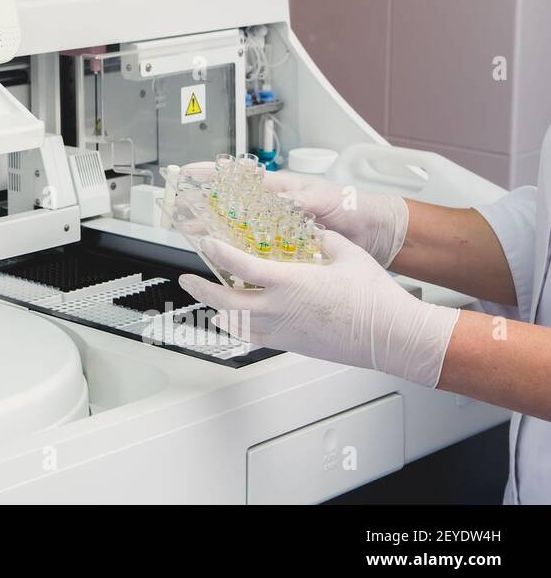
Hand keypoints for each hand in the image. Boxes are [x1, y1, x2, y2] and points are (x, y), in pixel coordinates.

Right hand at [178, 163, 408, 267]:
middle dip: (203, 208)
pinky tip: (226, 267)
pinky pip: (257, 259)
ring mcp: (279, 235)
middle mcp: (275, 212)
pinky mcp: (287, 256)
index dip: (212, 174)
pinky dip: (241, 262)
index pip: (239, 179)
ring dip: (216, 237)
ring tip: (194, 238)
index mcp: (281, 191)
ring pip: (239, 235)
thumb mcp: (325, 199)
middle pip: (230, 209)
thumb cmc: (354, 207)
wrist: (380, 235)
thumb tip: (282, 201)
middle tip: (180, 210)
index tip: (187, 174)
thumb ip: (301, 200)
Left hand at [178, 232, 458, 387]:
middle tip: (186, 279)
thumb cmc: (374, 299)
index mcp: (289, 282)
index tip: (206, 244)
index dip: (218, 253)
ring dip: (217, 310)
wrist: (391, 336)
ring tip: (206, 299)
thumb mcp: (347, 254)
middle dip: (200, 289)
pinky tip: (234, 323)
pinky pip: (254, 338)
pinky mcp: (292, 345)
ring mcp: (284, 330)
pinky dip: (237, 329)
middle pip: (225, 300)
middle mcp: (279, 309)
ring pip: (236, 323)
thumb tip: (313, 232)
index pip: (240, 265)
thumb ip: (323, 239)